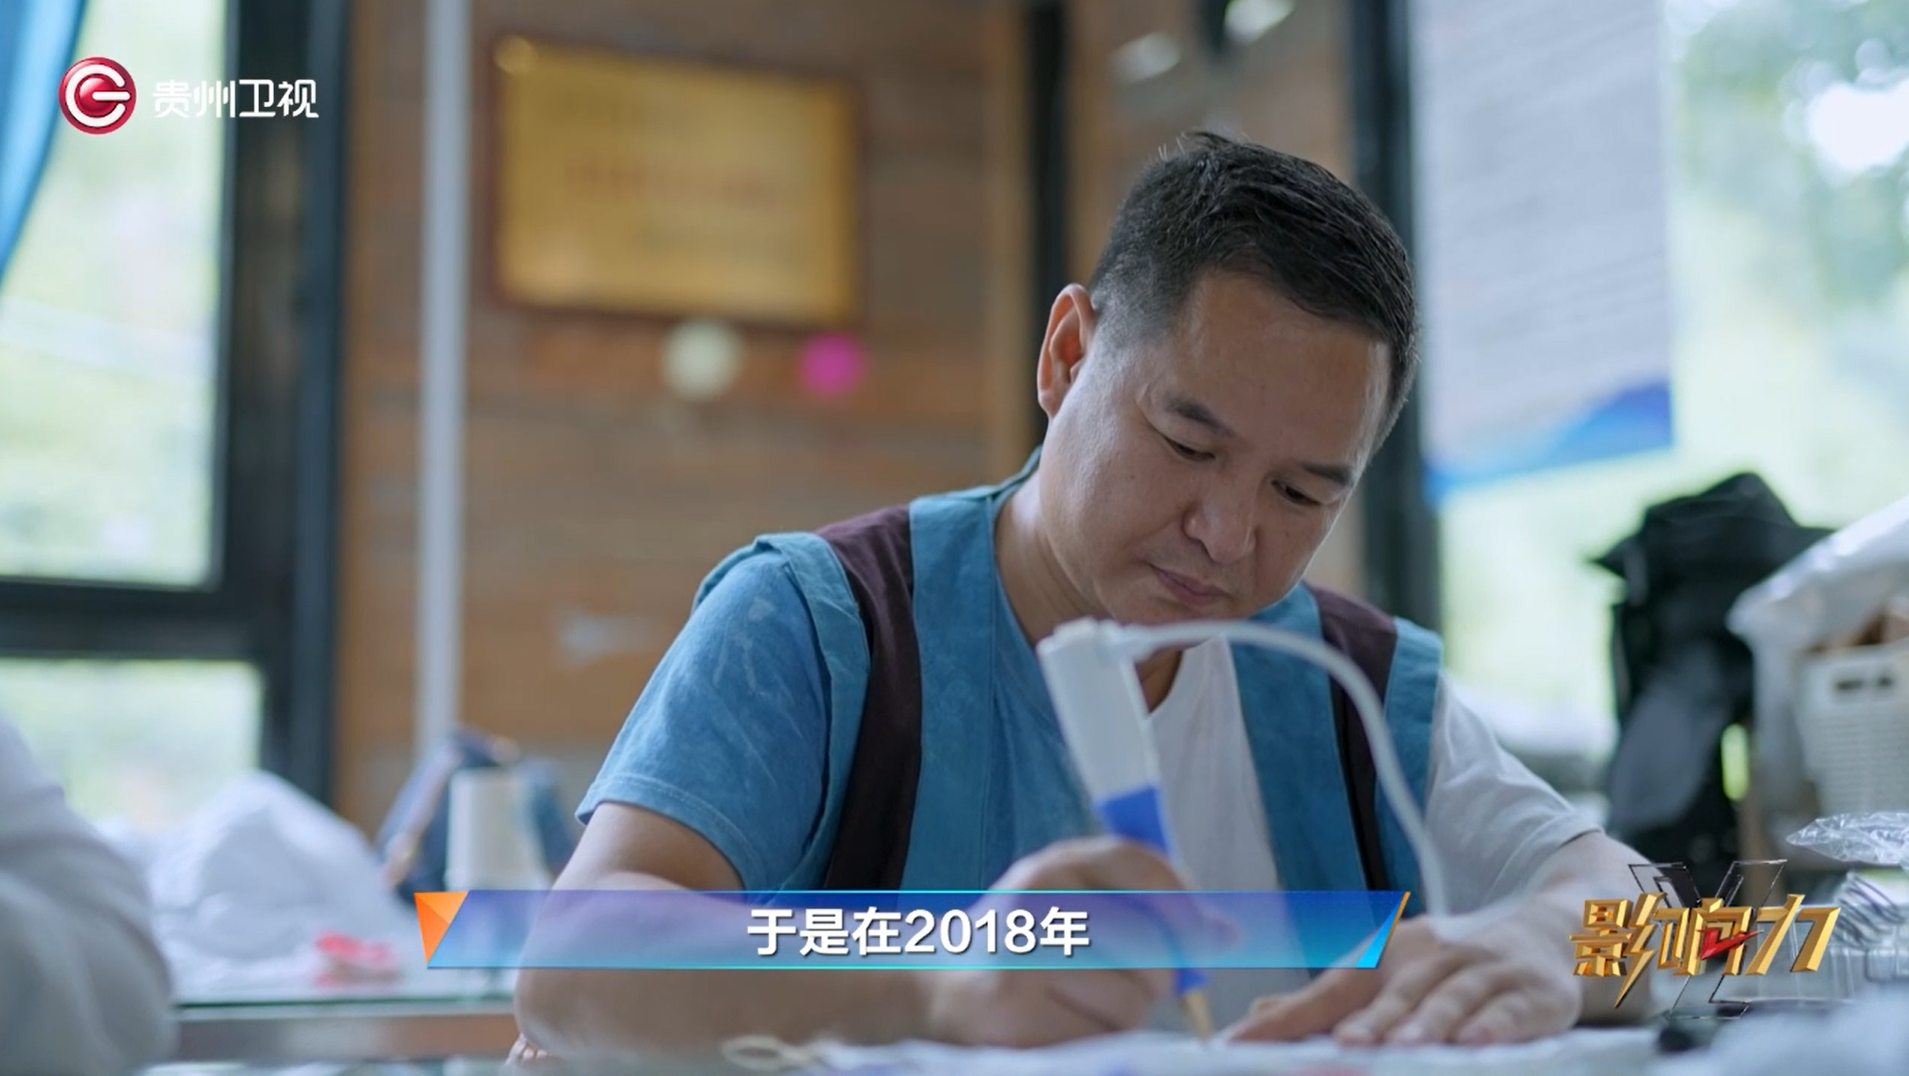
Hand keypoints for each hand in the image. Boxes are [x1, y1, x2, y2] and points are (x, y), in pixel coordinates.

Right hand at [915, 836, 1188, 1047]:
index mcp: (1052, 864)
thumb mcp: (1072, 902)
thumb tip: (1226, 935)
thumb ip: (1146, 907)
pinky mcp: (1014, 1012)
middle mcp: (1034, 900)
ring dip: (1126, 1015)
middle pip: (1147, 943)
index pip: (1140, 866)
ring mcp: (1021, 957)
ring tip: (1087, 1005)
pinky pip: (1100, 1037)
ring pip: (1130, 1000)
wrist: (935, 989)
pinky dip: (1098, 1041)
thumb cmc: (1023, 947)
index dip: (1184, 906)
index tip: (1201, 937)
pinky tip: (1067, 1025)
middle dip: (1157, 975)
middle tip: (1134, 984)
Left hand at [1224, 914, 1580, 1046]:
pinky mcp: (1532, 993)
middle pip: (1397, 990)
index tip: (1246, 1040)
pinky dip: (1493, 1025)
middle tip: (1342, 1046)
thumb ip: (1332, 999)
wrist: (1550, 934)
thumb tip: (1262, 1013)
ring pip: (1451, 997)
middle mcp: (1435, 955)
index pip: (1334, 985)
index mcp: (1392, 953)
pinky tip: (1475, 1042)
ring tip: (1402, 1046)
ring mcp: (1486, 971)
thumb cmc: (1454, 964)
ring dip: (1427, 1021)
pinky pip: (1510, 1009)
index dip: (1292, 1013)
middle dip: (1370, 1021)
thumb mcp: (1394, 970)